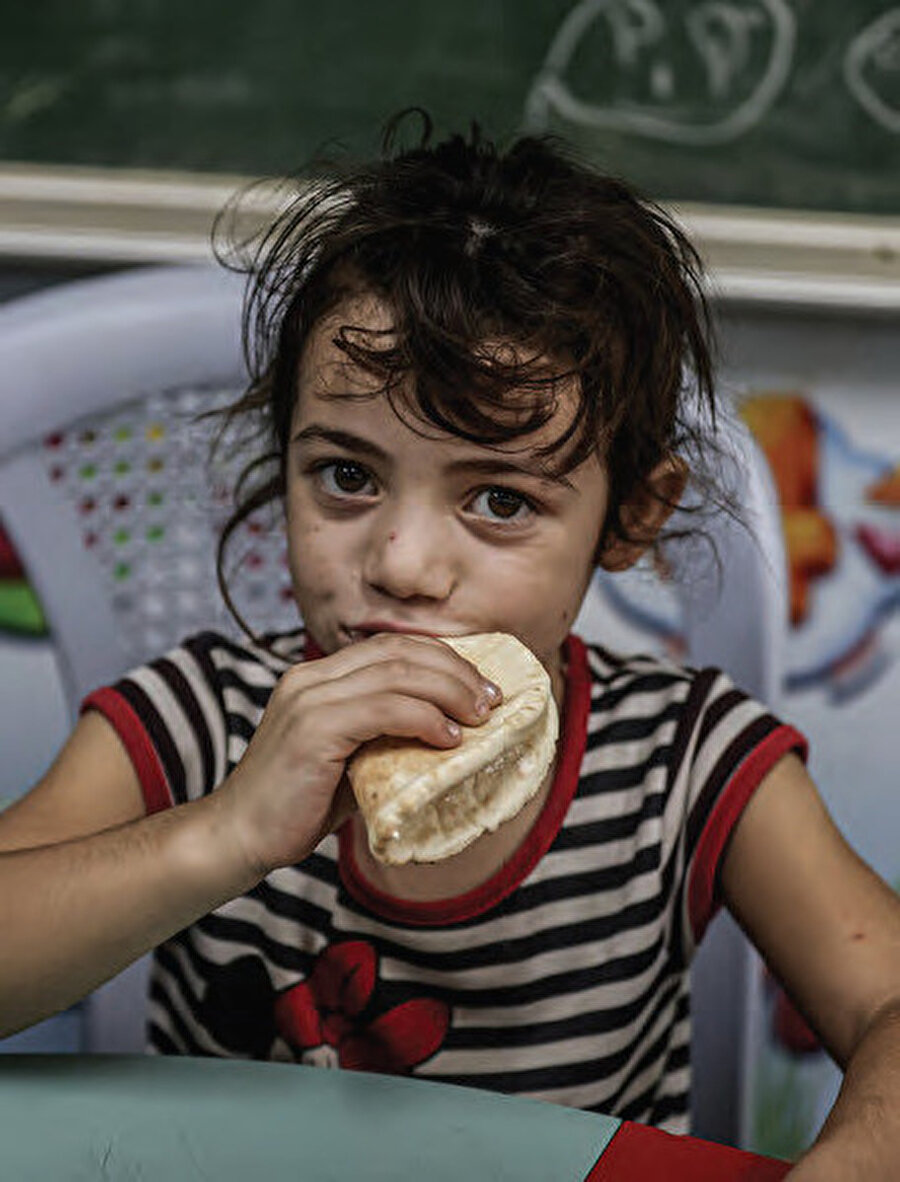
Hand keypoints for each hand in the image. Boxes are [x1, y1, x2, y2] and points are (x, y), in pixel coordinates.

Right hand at [215, 633, 500, 879]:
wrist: (239, 836)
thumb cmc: (298, 805)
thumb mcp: (351, 760)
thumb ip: (387, 737)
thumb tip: (450, 734)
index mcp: (317, 677)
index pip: (392, 647)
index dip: (443, 658)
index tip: (480, 686)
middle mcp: (311, 678)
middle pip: (400, 652)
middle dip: (456, 671)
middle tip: (491, 699)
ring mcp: (309, 700)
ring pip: (398, 674)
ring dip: (450, 692)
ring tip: (480, 717)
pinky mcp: (313, 729)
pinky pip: (385, 709)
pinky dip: (425, 719)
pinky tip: (449, 737)